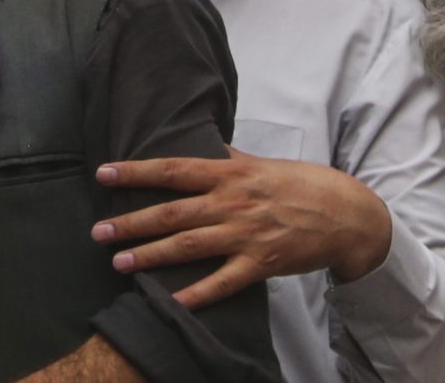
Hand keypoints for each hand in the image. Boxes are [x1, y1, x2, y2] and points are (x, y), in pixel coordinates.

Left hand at [93, 152, 390, 308]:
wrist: (347, 215)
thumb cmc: (304, 185)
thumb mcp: (263, 162)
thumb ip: (230, 157)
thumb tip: (206, 141)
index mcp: (230, 173)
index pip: (174, 169)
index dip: (137, 172)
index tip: (104, 173)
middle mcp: (232, 202)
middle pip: (172, 212)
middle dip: (132, 222)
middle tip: (97, 231)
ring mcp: (246, 234)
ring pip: (189, 246)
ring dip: (151, 255)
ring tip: (118, 262)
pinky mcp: (262, 264)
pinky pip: (224, 282)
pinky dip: (198, 294)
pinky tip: (172, 302)